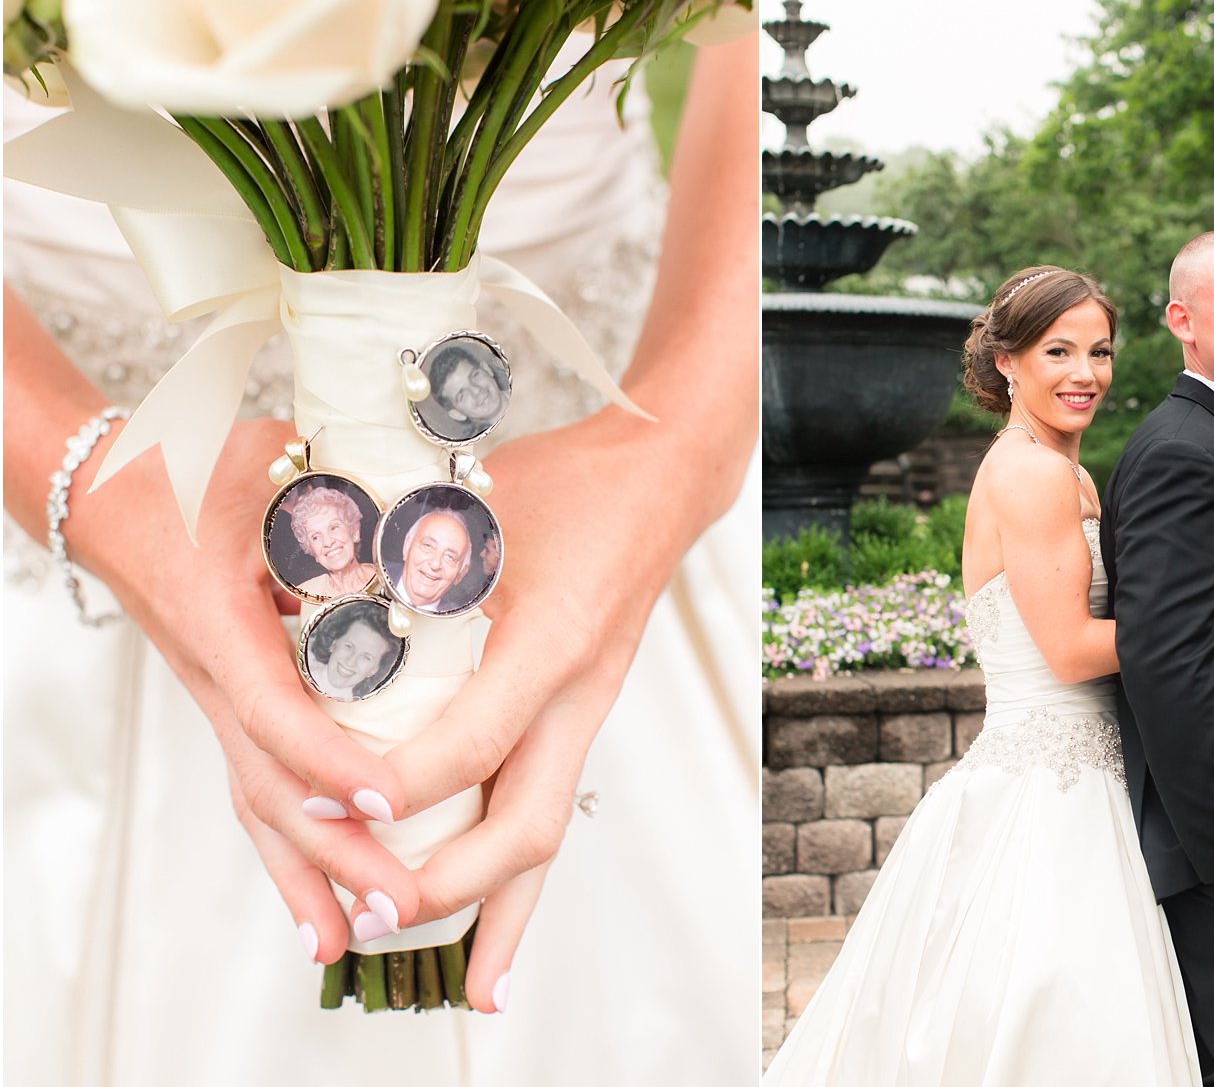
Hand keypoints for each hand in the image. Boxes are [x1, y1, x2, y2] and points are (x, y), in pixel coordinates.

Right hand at [3, 294, 418, 961]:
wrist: (118, 493)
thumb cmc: (197, 470)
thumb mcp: (276, 464)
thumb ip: (349, 493)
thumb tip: (441, 525)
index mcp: (224, 620)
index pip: (278, 708)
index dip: (333, 760)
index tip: (388, 800)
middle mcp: (217, 676)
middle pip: (273, 784)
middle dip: (338, 852)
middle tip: (400, 903)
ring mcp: (219, 702)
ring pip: (262, 803)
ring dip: (312, 874)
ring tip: (359, 939)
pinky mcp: (232, 711)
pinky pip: (258, 794)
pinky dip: (289, 855)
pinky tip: (322, 911)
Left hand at [354, 34, 756, 991]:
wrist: (667, 478)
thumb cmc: (572, 478)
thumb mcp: (472, 495)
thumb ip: (396, 544)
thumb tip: (297, 586)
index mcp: (549, 638)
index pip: (463, 746)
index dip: (386, 786)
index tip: (321, 798)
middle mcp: (575, 692)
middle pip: (521, 825)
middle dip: (444, 889)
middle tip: (374, 923)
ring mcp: (588, 708)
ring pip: (547, 832)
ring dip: (504, 914)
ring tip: (467, 985)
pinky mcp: (585, 710)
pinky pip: (554, 803)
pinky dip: (523, 870)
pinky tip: (496, 907)